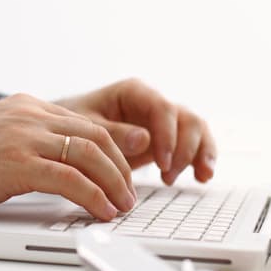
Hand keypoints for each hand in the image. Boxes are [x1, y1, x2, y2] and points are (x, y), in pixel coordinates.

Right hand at [0, 94, 136, 220]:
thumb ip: (23, 143)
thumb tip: (51, 166)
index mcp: (24, 108)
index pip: (84, 124)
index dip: (111, 151)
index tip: (120, 175)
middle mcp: (28, 115)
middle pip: (96, 136)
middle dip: (120, 168)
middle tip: (128, 194)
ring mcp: (22, 136)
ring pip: (90, 154)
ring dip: (114, 183)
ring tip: (121, 205)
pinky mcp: (14, 162)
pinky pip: (69, 178)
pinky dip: (93, 196)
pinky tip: (101, 210)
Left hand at [56, 78, 216, 184]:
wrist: (69, 138)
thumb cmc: (74, 128)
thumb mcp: (85, 129)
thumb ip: (113, 133)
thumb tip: (144, 139)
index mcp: (134, 93)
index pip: (162, 108)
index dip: (167, 135)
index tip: (161, 163)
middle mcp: (154, 103)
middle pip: (186, 118)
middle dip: (183, 149)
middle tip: (166, 176)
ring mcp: (164, 121)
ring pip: (196, 130)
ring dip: (198, 154)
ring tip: (191, 178)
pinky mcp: (168, 140)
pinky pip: (195, 144)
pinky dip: (202, 159)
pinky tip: (202, 178)